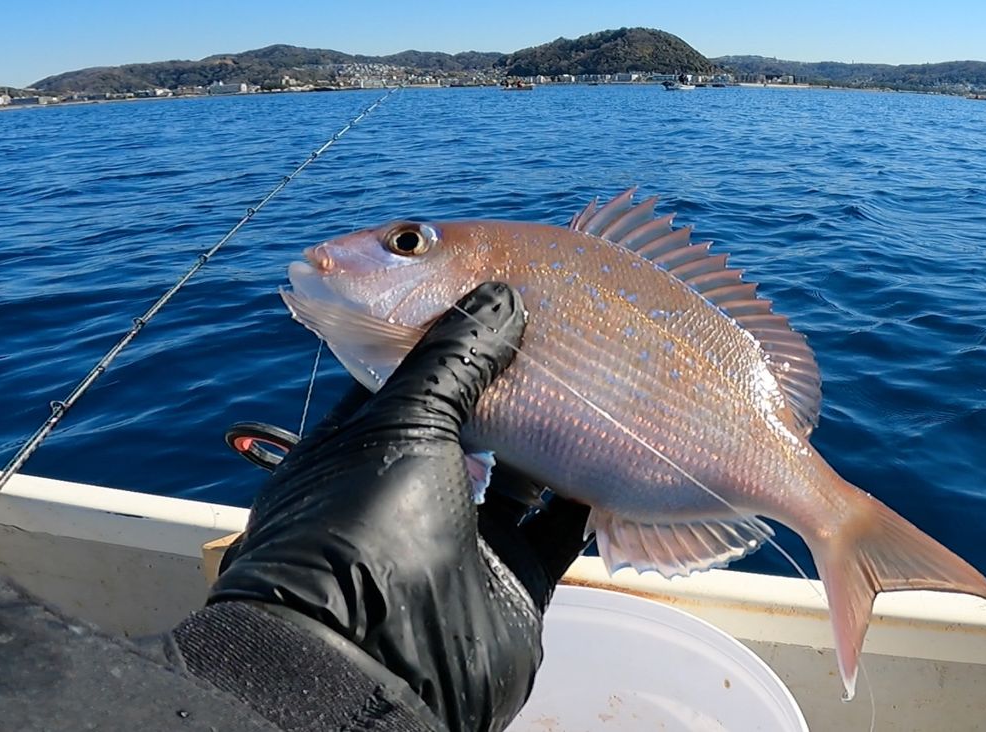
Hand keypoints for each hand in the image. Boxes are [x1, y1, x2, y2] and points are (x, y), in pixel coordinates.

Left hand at [208, 282, 591, 731]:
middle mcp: (412, 487)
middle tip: (567, 338)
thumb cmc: (365, 526)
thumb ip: (456, 356)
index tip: (504, 298)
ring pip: (521, 474)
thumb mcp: (403, 421)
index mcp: (366, 442)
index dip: (456, 334)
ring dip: (559, 438)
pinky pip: (558, 529)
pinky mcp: (509, 579)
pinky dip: (587, 497)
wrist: (378, 665)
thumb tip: (503, 296)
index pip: (415, 371)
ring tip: (602, 387)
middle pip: (475, 420)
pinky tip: (620, 455)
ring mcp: (462, 535)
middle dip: (518, 384)